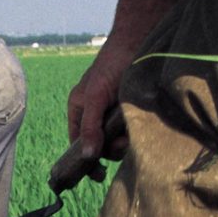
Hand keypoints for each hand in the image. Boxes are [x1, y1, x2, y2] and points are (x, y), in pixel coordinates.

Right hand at [66, 39, 136, 161]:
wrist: (139, 42)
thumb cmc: (111, 65)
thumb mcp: (95, 96)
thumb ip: (90, 125)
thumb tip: (87, 154)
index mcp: (80, 110)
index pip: (77, 142)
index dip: (84, 159)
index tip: (96, 174)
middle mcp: (95, 115)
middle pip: (99, 146)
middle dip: (109, 149)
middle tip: (121, 142)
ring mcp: (114, 115)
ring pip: (116, 141)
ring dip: (124, 142)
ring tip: (131, 130)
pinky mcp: (132, 113)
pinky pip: (130, 132)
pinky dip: (134, 133)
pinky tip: (138, 125)